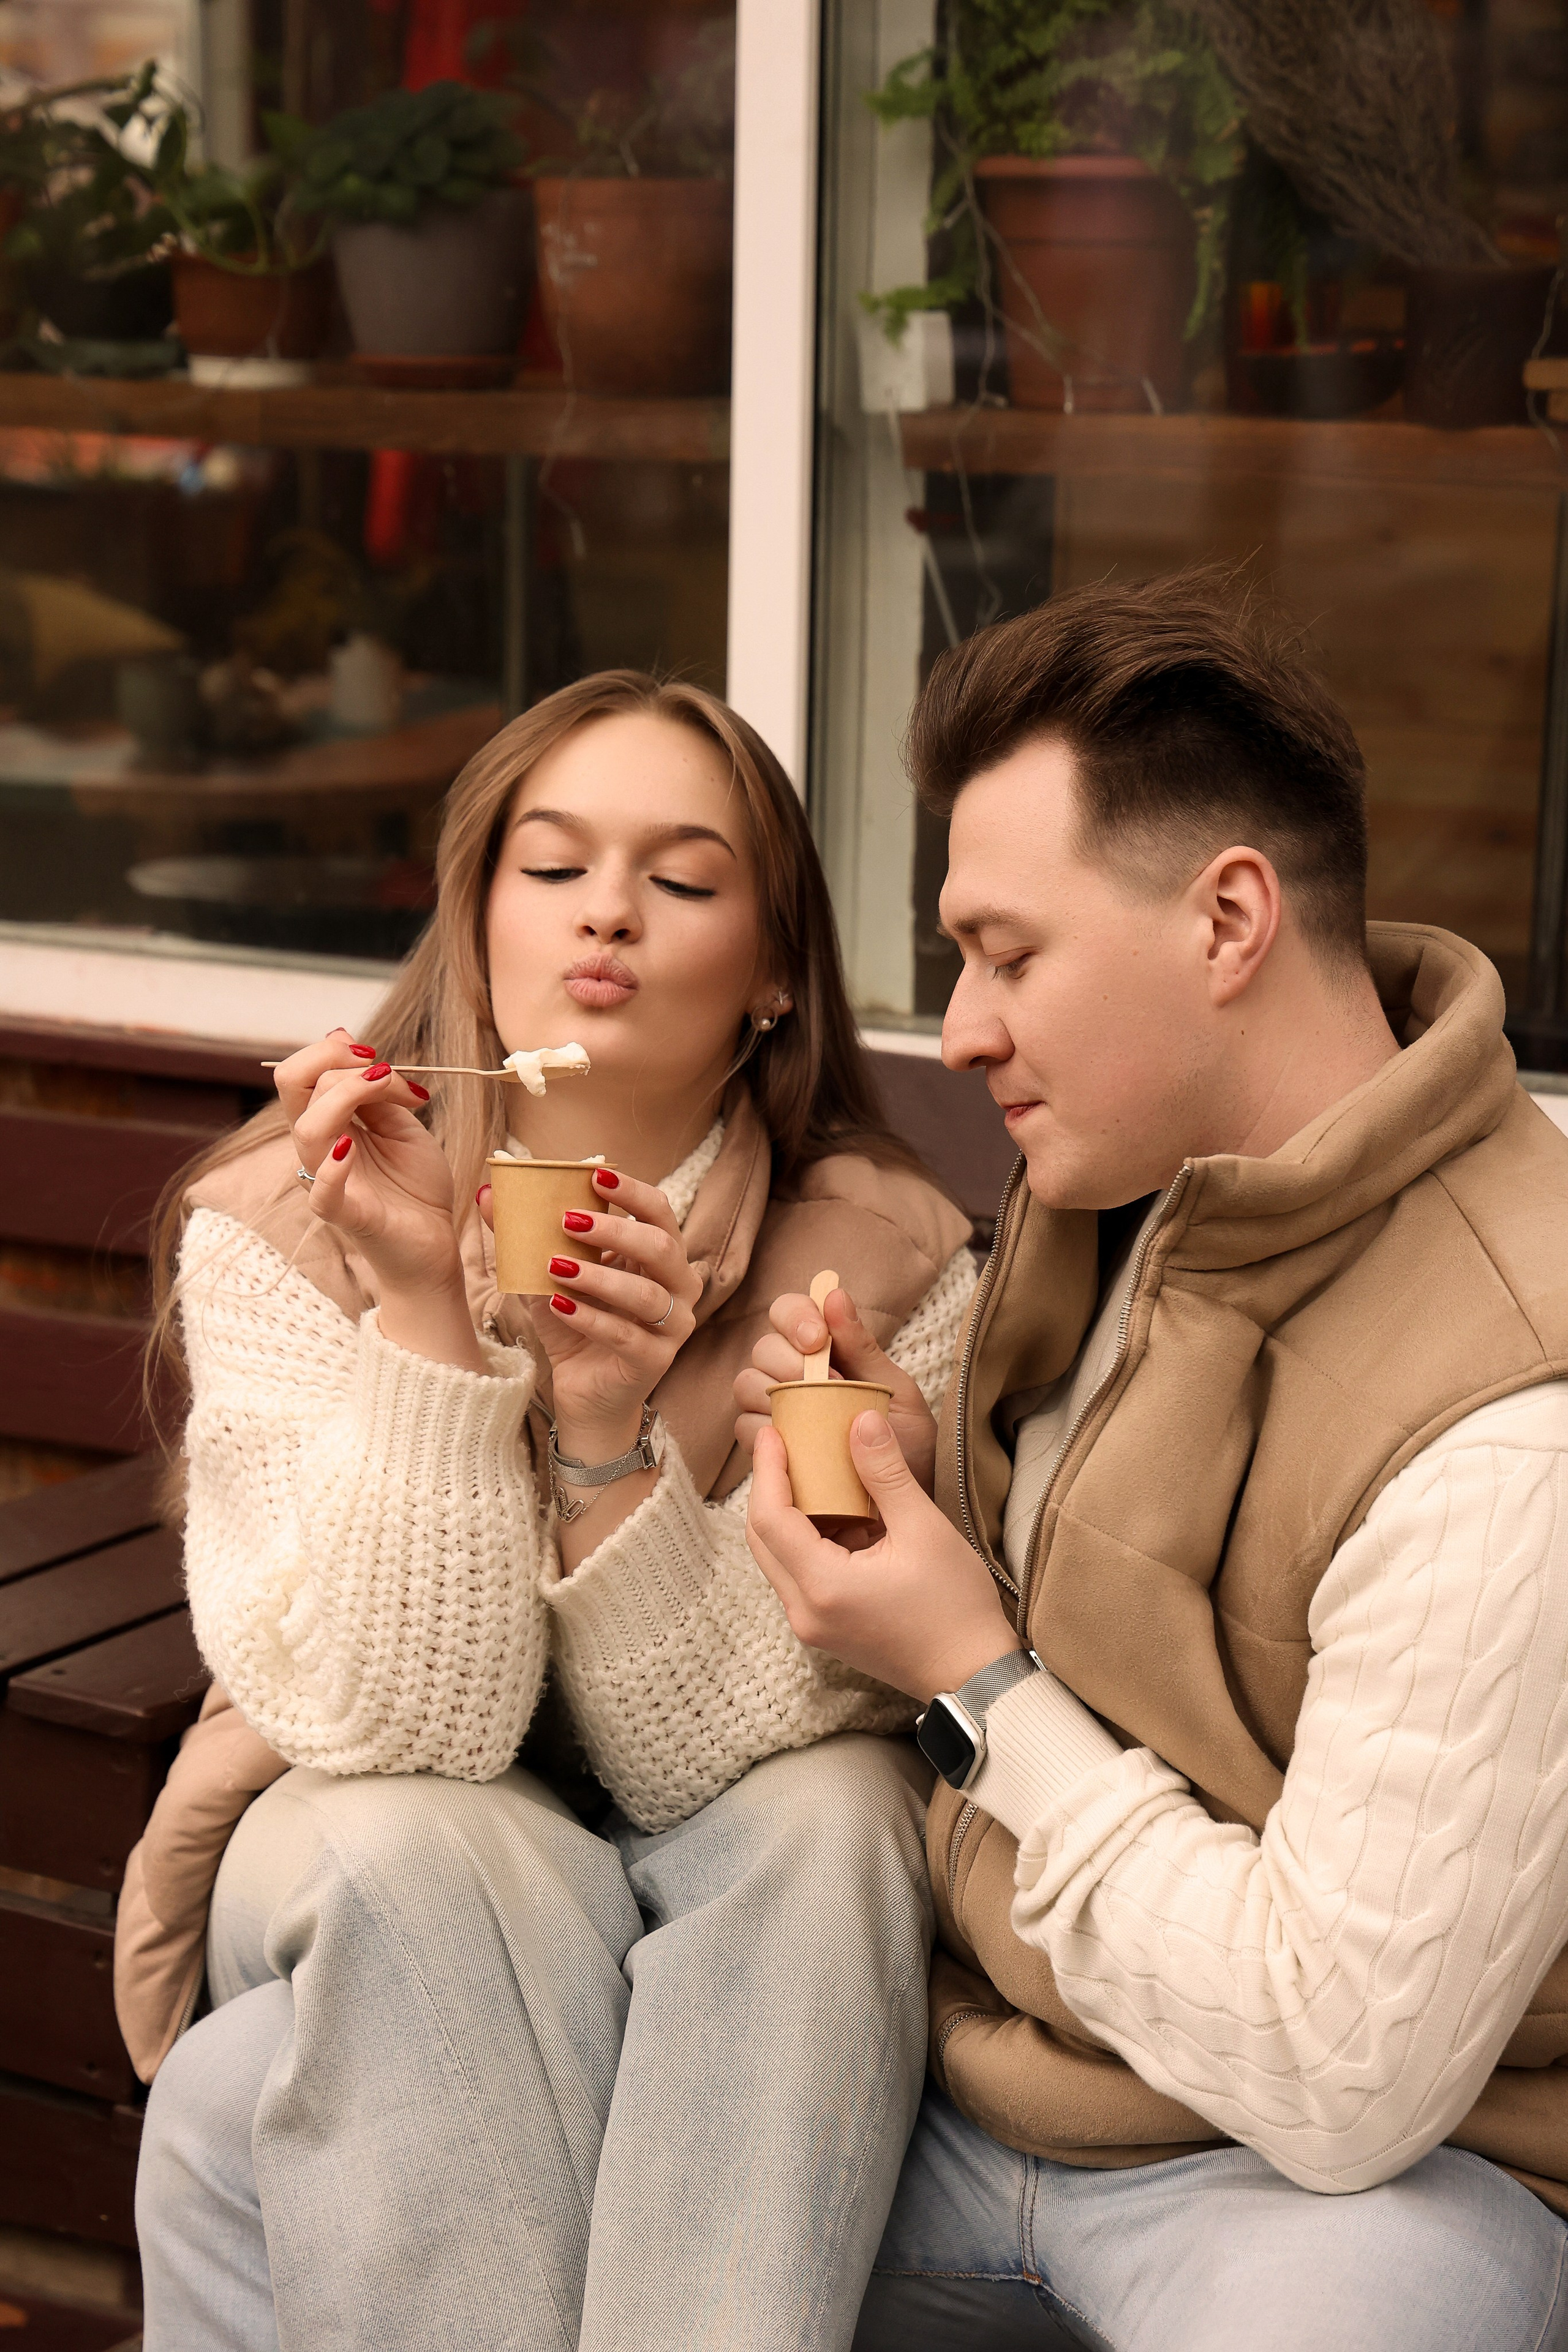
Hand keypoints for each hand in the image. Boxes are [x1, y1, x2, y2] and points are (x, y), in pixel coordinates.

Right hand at [278, 1031, 460, 1294]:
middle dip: (335, 1059)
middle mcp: (318, 1145)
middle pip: (292, 1085)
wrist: (433, 1240)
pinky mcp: (344, 1213)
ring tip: (388, 1090)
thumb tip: (352, 1044)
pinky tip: (350, 1148)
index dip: (336, 1051)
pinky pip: (323, 1192)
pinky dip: (332, 1168)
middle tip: (382, 1068)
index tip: (382, 1059)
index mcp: (328, 1121)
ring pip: (308, 1126)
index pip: (303, 1072)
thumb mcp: (402, 1124)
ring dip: (349, 1094)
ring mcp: (326, 1179)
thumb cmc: (414, 1184)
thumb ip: (377, 1091)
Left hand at [478, 1166, 701, 1456]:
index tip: (595, 1173)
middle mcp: (678, 1287)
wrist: (584, 1393)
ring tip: (555, 1266)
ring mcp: (672, 1327)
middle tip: (568, 1220)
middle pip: (662, 1247)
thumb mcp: (548, 1275)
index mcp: (660, 1257)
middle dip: (615, 1230)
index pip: (659, 1211)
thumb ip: (525, 1235)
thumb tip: (488, 1192)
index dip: (632, 1191)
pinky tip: (558, 1306)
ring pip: (646, 1294)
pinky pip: (626, 1337)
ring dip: (599, 1277)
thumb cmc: (574, 1324)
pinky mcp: (655, 1362)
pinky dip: (590, 1318)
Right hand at [733, 1284, 939, 1491]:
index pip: (789, 1313)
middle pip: (763, 1349)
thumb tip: (834, 1294)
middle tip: (823, 1383)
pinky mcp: (770, 1449)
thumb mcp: (895, 1392)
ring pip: (747, 1386)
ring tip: (816, 1417)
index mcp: (826, 1351)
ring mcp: (778, 1411)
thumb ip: (863, 1347)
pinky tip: (798, 1442)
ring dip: (775, 1394)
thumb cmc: (908, 1444)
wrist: (910, 1506)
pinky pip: (748, 1429)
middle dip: (786, 1360)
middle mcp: (794, 1376)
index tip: (816, 1339)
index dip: (794, 1316)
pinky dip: (767, 1432)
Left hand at [745, 1410, 1018, 1703]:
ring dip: (787, 1515)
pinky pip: (799, 1575)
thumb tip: (862, 1421)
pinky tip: (835, 1513)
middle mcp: (805, 1612)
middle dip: (769, 1489)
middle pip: (762, 1539)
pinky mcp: (826, 1628)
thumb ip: (886, 1473)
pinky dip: (806, 1540)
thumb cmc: (955, 1608)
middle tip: (785, 1447)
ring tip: (810, 1472)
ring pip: (777, 1558)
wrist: (974, 1676)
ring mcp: (812, 1625)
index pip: (770, 1519)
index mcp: (823, 1587)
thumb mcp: (924, 1529)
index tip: (774, 1433)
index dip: (767, 1471)